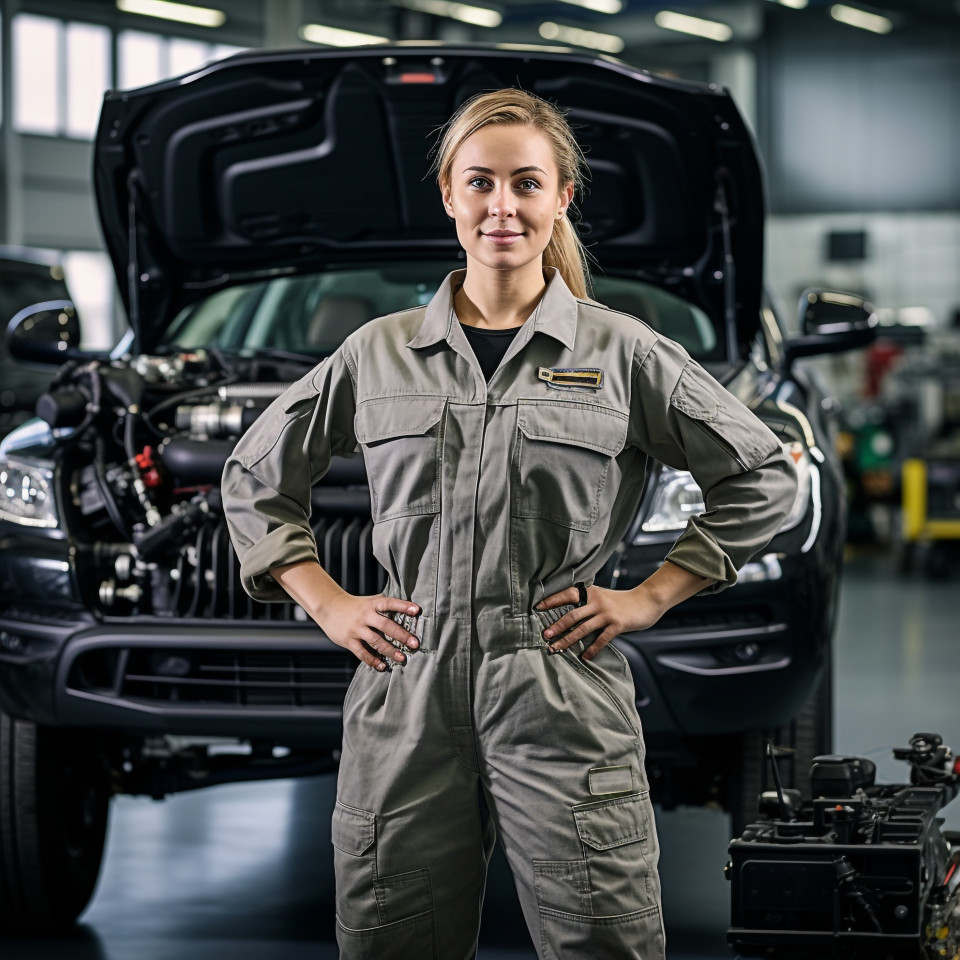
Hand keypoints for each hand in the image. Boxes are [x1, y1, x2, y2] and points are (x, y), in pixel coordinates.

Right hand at [269, 560, 420, 671]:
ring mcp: (356, 629)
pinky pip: (362, 653)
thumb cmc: (355, 605)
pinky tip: (382, 666)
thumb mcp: (369, 601)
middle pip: (386, 625)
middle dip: (401, 635)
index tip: (417, 610)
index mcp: (372, 604)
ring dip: (390, 651)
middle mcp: (365, 616)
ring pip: (376, 642)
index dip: (403, 606)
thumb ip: (384, 606)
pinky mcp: (349, 640)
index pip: (389, 603)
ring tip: (402, 658)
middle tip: (414, 644)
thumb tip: (408, 609)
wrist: (329, 607)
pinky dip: (372, 660)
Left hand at [536, 562, 712, 660]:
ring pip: (583, 629)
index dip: (552, 601)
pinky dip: (592, 649)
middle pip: (572, 615)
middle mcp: (597, 602)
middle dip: (557, 626)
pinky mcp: (618, 625)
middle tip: (545, 635)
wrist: (647, 600)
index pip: (568, 595)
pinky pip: (601, 639)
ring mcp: (607, 614)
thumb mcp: (603, 596)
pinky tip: (584, 657)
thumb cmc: (622, 601)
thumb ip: (589, 603)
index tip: (537, 607)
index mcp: (591, 593)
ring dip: (568, 640)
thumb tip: (569, 615)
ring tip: (556, 649)